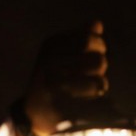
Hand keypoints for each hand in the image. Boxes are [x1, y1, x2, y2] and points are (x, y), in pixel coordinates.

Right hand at [22, 19, 108, 135]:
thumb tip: (97, 23)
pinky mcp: (64, 109)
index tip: (92, 54)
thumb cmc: (54, 78)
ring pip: (99, 82)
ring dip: (99, 86)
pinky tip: (86, 102)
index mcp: (51, 46)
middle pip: (99, 60)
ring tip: (87, 89)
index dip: (99, 46)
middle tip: (89, 74)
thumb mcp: (60, 53)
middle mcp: (50, 64)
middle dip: (100, 68)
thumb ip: (80, 37)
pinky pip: (95, 104)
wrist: (35, 112)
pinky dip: (98, 103)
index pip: (89, 38)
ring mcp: (56, 87)